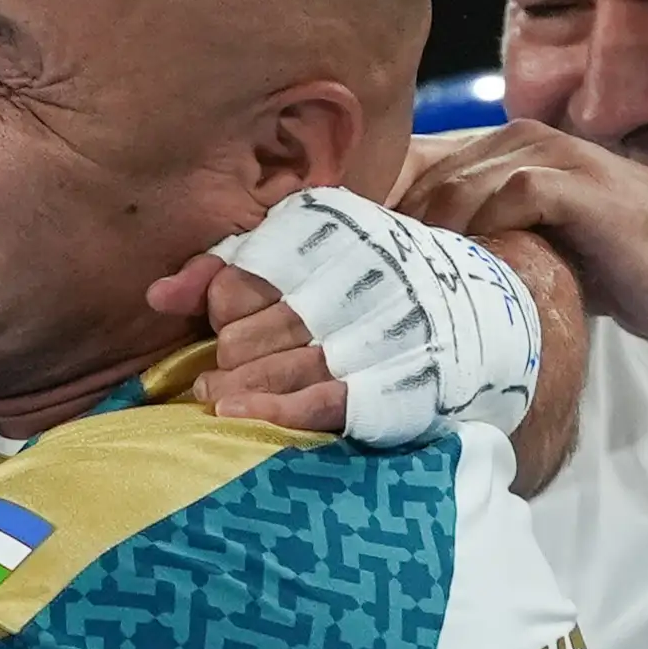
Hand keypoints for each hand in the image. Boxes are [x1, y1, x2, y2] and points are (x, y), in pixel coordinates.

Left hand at [149, 186, 539, 440]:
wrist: (488, 315)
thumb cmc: (374, 285)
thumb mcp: (310, 254)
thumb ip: (229, 266)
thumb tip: (159, 294)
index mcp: (338, 233)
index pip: (251, 274)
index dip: (225, 306)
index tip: (221, 325)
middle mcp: (366, 276)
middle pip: (265, 326)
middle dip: (232, 357)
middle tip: (209, 379)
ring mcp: (390, 328)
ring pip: (292, 364)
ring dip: (245, 388)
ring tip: (216, 399)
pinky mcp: (407, 379)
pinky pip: (332, 399)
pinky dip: (283, 410)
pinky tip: (244, 416)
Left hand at [396, 123, 647, 355]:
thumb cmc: (610, 269)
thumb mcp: (525, 251)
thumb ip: (472, 242)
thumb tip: (392, 273)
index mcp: (497, 149)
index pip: (408, 165)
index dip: (373, 211)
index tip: (349, 264)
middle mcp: (517, 138)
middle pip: (419, 176)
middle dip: (391, 233)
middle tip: (371, 288)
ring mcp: (547, 154)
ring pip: (452, 188)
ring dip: (430, 241)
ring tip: (411, 292)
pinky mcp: (572, 181)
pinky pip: (502, 199)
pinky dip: (480, 237)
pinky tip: (470, 280)